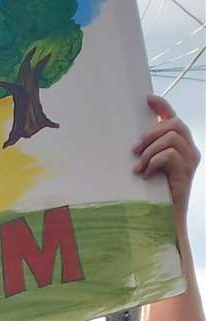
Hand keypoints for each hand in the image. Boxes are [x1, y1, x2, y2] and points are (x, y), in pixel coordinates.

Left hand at [134, 95, 198, 229]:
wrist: (164, 221)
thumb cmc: (151, 197)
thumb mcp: (146, 169)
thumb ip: (144, 154)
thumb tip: (128, 144)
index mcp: (180, 146)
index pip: (173, 119)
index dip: (162, 106)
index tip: (147, 99)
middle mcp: (190, 150)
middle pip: (174, 124)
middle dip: (150, 133)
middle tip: (134, 150)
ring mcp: (191, 161)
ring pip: (171, 138)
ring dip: (149, 151)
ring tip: (139, 167)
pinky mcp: (186, 173)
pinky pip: (170, 155)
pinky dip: (154, 162)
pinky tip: (145, 175)